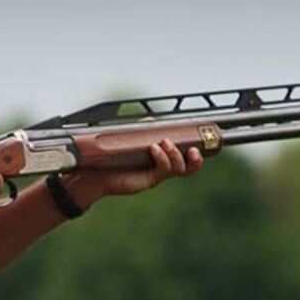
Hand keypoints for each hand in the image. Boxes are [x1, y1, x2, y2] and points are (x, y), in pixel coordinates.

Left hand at [71, 139, 202, 201]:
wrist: (100, 171)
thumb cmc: (115, 155)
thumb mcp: (132, 138)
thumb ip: (143, 128)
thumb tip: (152, 119)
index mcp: (164, 158)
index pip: (187, 157)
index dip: (197, 153)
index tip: (200, 141)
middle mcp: (163, 168)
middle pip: (189, 168)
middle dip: (195, 159)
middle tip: (193, 149)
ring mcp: (157, 174)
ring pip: (179, 169)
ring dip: (176, 154)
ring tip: (165, 143)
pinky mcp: (150, 180)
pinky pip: (163, 170)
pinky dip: (162, 157)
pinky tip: (154, 148)